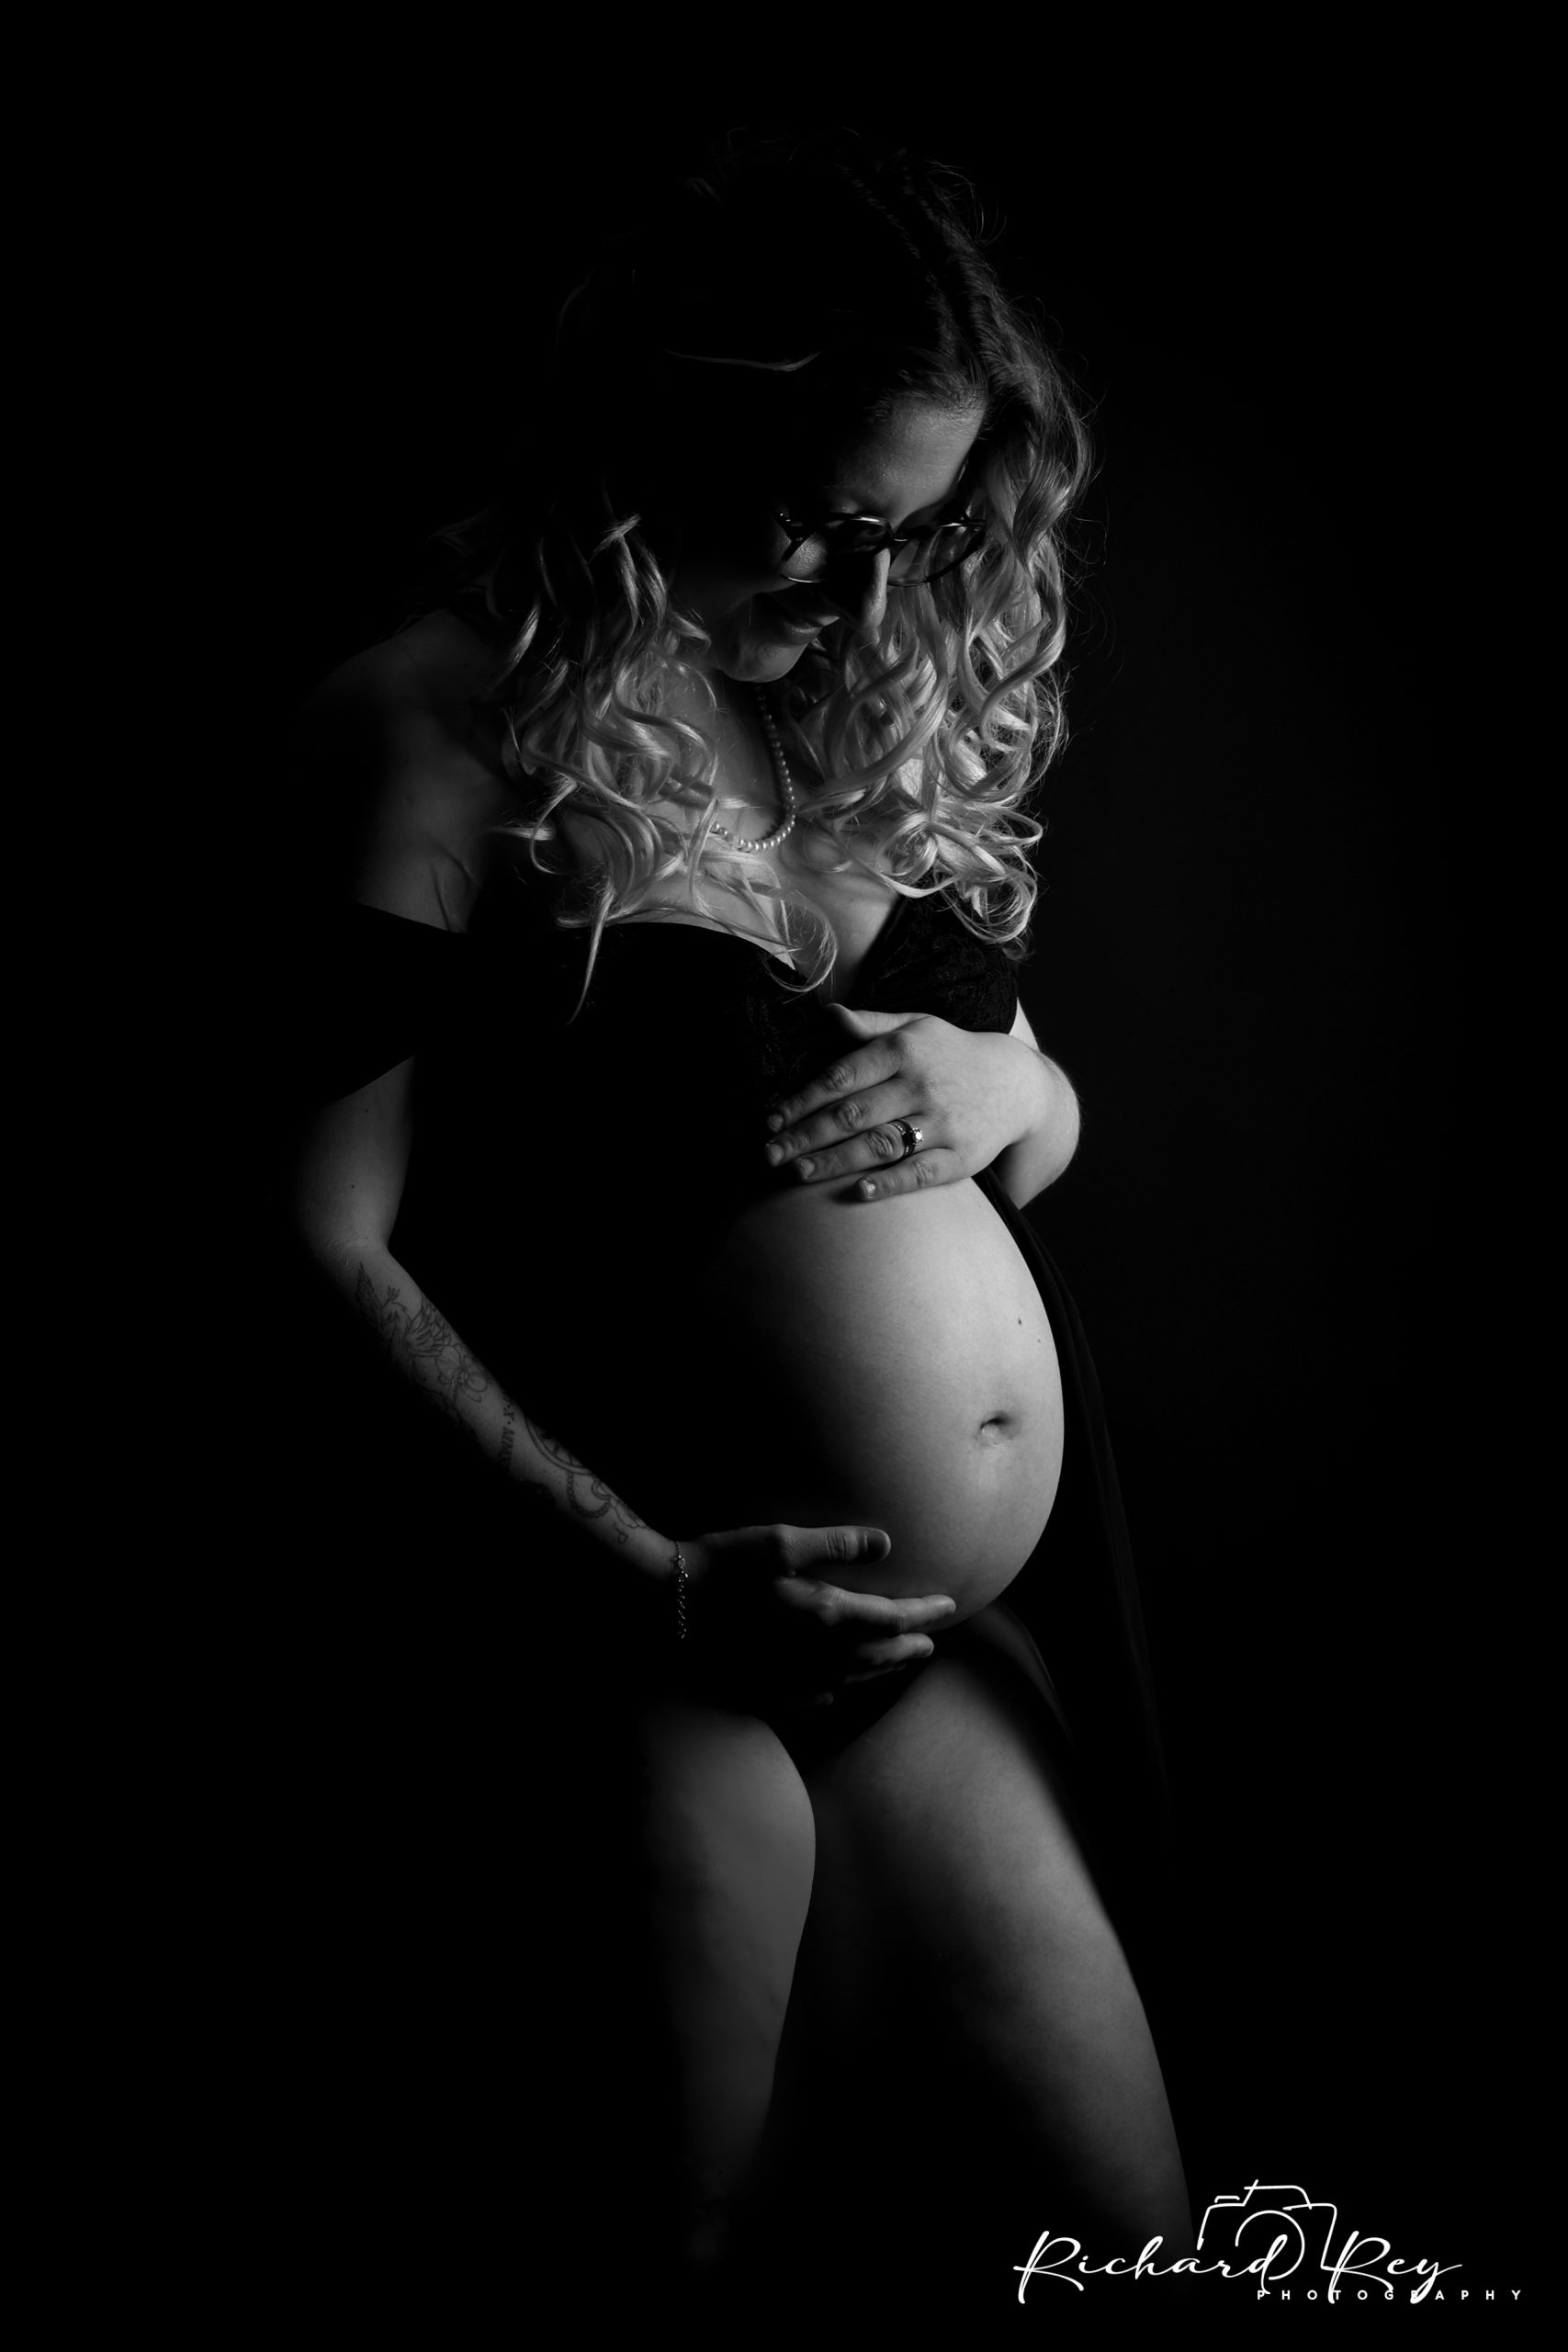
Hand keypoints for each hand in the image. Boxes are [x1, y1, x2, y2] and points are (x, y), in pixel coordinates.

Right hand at [677, 1523, 956, 1708]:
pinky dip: (836, 1692)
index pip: (892, 1618)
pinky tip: (835, 1690)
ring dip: (881, 1671)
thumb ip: (836, 1544)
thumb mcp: (779, 1542)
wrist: (661, 1608)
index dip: (924, 1611)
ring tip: (897, 1662)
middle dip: (909, 1646)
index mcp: (825, 1616)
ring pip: (852, 1681)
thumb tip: (886, 1543)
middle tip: (931, 1641)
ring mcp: (790, 1681)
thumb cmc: (720, 1565)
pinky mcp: (763, 1694)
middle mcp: (816, 1657)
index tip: (948, 1604)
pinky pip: (813, 1700)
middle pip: (879, 1656)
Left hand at [762, 1004, 1051, 1200]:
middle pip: (852, 1114)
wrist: (1019, 1084)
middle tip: (769, 1154)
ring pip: (879, 1144)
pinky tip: (859, 1190)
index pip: (842, 1076)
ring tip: (798, 1172)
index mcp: (904, 1050)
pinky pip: (921, 1172)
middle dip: (806, 1135)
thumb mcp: (917, 1027)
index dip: (802, 1100)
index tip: (771, 1120)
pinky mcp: (962, 1156)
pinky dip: (891, 1182)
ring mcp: (942, 1122)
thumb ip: (870, 1025)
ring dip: (835, 1160)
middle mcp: (921, 1085)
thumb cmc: (951, 1054)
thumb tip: (829, 1014)